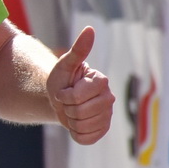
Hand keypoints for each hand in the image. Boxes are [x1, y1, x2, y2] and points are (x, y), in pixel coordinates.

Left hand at [46, 27, 113, 144]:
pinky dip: (75, 134)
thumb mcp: (65, 64)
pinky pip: (86, 138)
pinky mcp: (103, 131)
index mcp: (102, 82)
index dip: (64, 96)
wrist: (59, 99)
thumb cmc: (62, 80)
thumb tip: (90, 29)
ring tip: (72, 111)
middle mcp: (109, 99)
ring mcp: (108, 116)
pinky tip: (76, 124)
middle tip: (68, 102)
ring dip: (70, 121)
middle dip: (67, 108)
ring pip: (82, 126)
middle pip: (80, 113)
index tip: (64, 90)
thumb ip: (78, 50)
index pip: (77, 97)